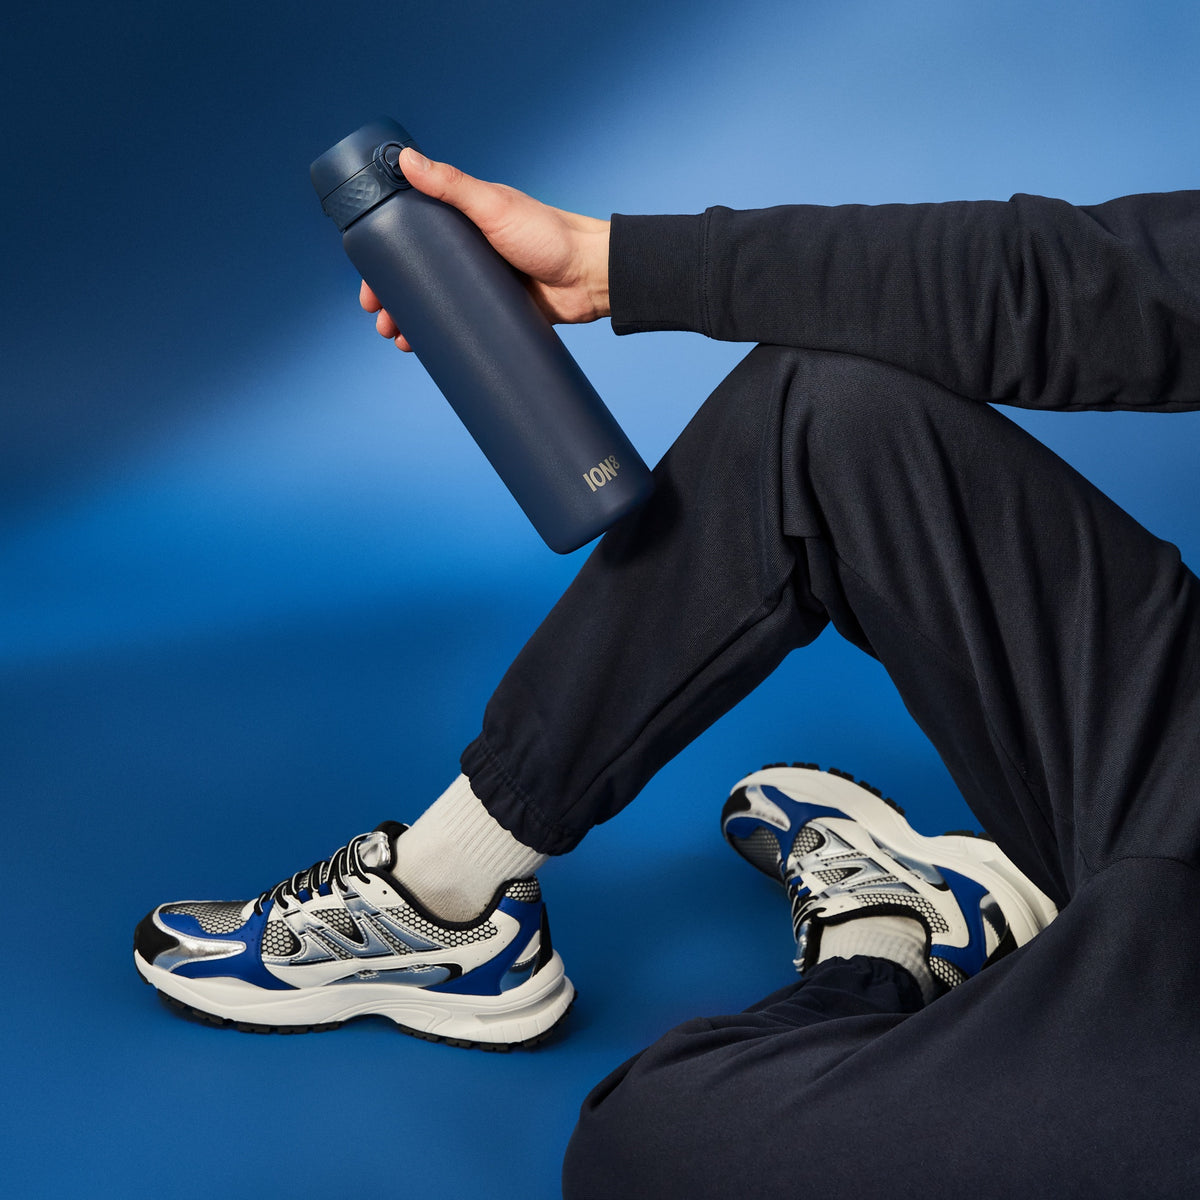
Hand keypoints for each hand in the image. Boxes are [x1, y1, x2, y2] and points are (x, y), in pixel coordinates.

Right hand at [359, 147, 610, 351]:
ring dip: (413, 321)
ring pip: (437, 303)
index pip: (411, 236)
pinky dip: (442, 335)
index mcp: (463, 221)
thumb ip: (452, 186)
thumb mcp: (494, 206)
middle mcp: (469, 251)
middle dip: (393, 298)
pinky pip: (464, 323)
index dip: (385, 260)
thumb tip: (405, 159)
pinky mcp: (499, 311)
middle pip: (419, 275)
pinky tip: (426, 349)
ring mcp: (483, 283)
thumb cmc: (549, 234)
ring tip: (399, 339)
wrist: (593, 277)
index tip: (368, 282)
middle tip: (378, 320)